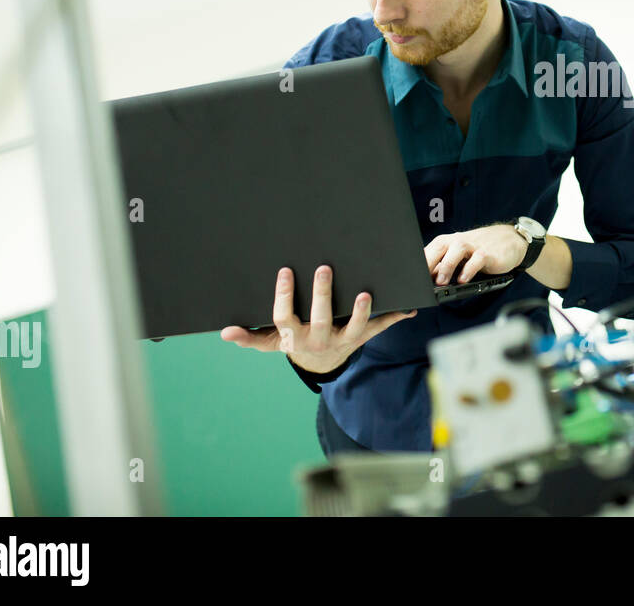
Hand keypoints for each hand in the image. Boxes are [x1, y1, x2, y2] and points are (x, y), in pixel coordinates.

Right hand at [219, 265, 415, 373]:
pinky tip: (409, 308)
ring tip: (365, 294)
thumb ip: (251, 337)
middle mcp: (320, 338)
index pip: (286, 317)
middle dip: (323, 295)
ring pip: (354, 327)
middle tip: (325, 269)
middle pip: (321, 318)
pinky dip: (395, 318)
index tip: (286, 272)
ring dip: (361, 312)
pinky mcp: (362, 337)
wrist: (321, 364)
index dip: (285, 296)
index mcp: (296, 336)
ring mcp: (343, 339)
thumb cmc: (295, 343)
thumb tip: (225, 333)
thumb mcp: (272, 343)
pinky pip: (379, 329)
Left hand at [425, 224, 525, 285]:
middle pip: (439, 247)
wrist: (510, 241)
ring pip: (457, 250)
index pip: (429, 250)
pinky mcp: (488, 253)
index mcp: (448, 242)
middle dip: (429, 262)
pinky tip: (464, 280)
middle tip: (422, 279)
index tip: (411, 278)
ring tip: (442, 282)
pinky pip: (477, 259)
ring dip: (447, 266)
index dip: (419, 263)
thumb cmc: (481, 249)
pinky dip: (469, 270)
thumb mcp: (460, 258)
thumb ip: (444, 267)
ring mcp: (474, 246)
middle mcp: (458, 241)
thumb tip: (426, 282)